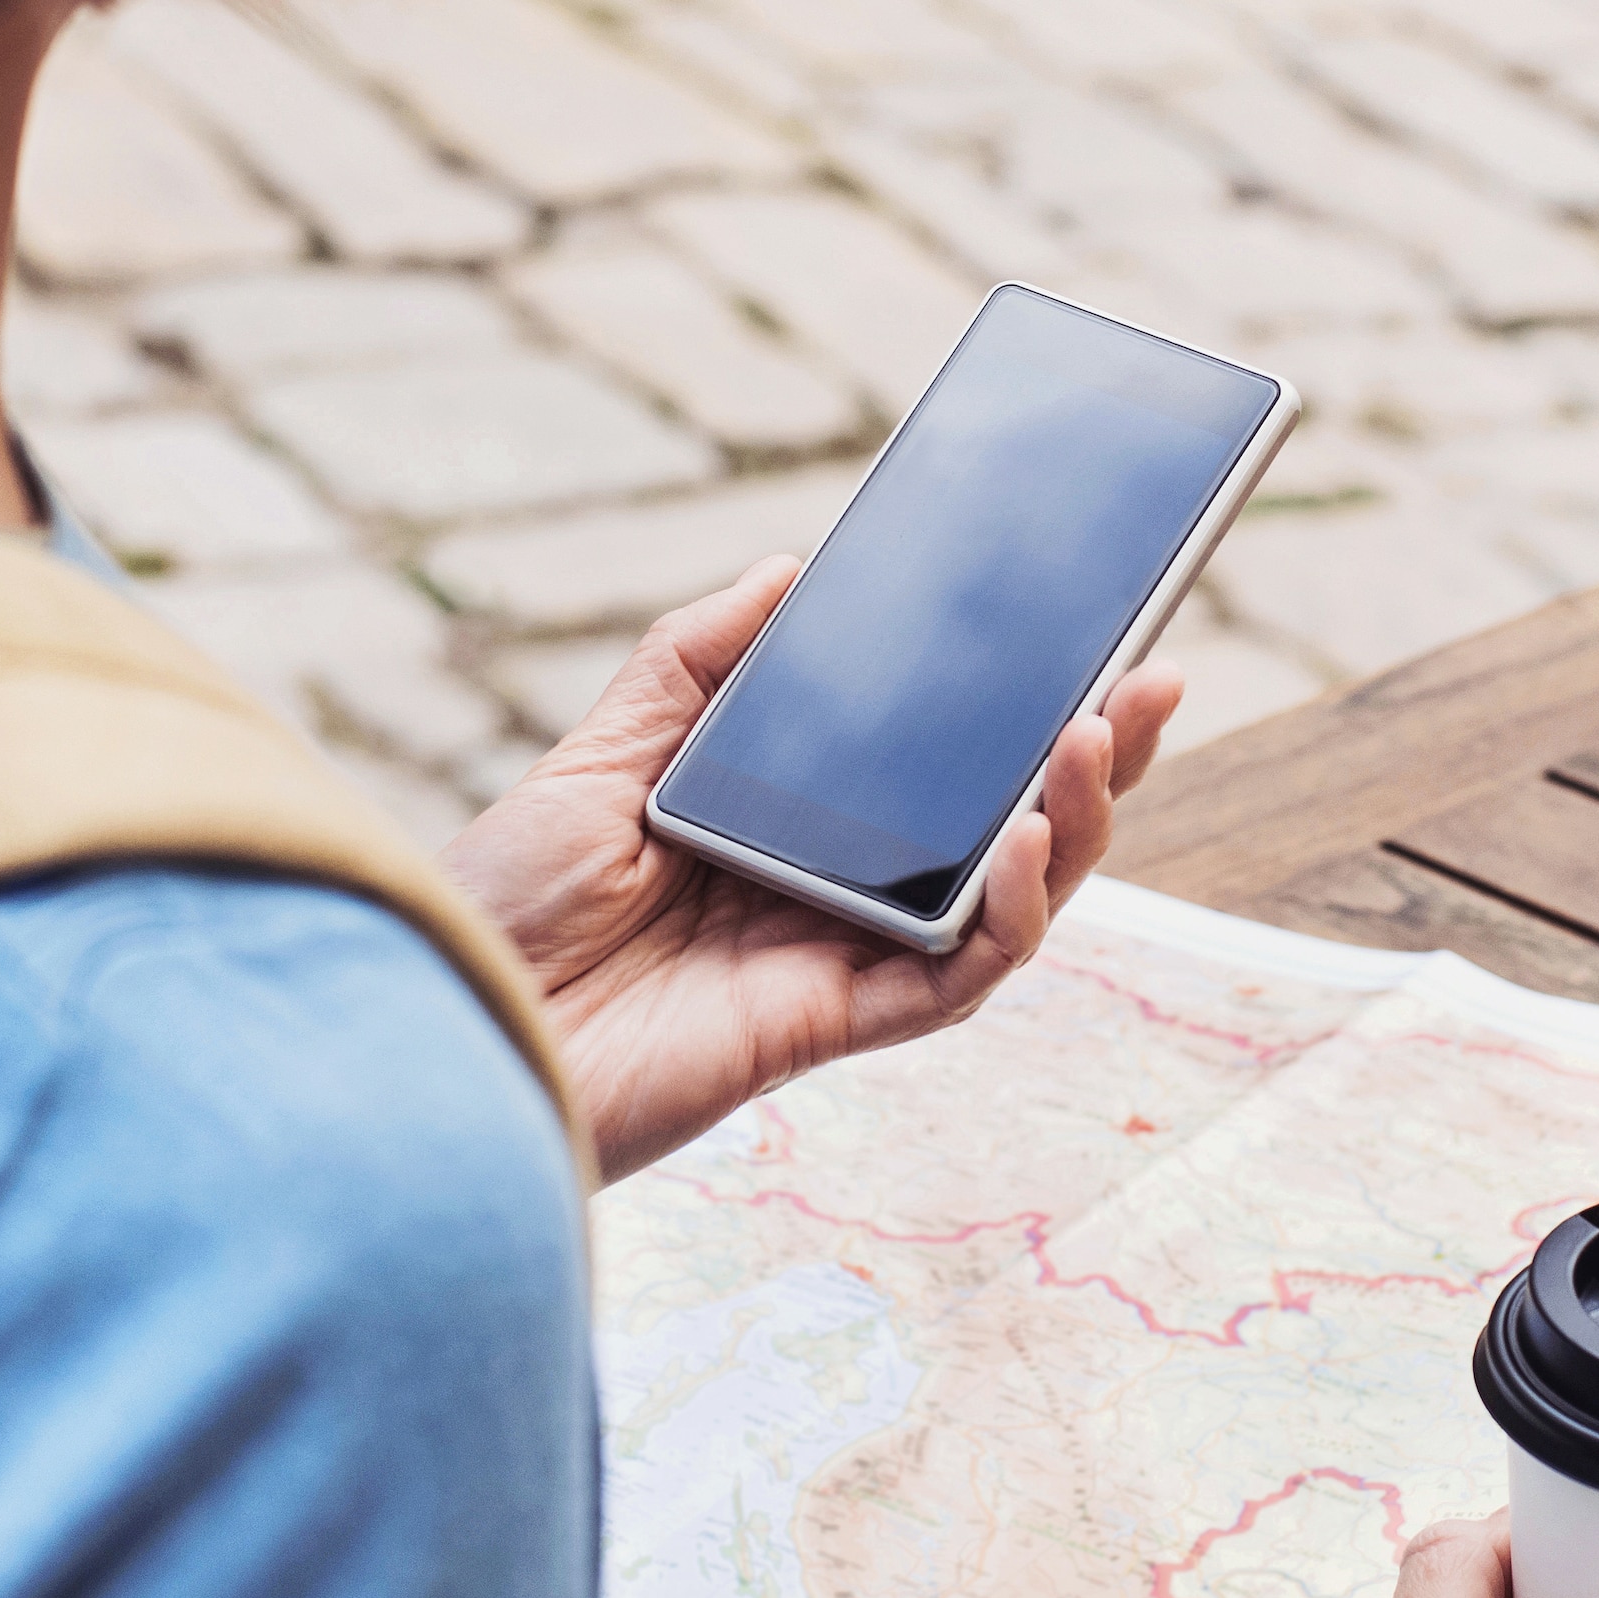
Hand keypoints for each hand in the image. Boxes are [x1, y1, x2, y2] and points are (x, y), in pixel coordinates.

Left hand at [440, 560, 1187, 1184]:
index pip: (937, 768)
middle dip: (1097, 757)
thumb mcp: (602, 752)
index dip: (1019, 711)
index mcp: (792, 831)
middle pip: (1003, 830)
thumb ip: (696, 663)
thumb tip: (793, 572)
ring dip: (1080, 820)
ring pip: (1011, 904)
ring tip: (1105, 730)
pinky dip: (1013, 913)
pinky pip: (961, 977)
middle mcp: (833, 898)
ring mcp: (842, 963)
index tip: (1086, 631)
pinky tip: (1032, 840)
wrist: (442, 1023)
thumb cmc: (504, 906)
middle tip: (1157, 674)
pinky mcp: (834, 1025)